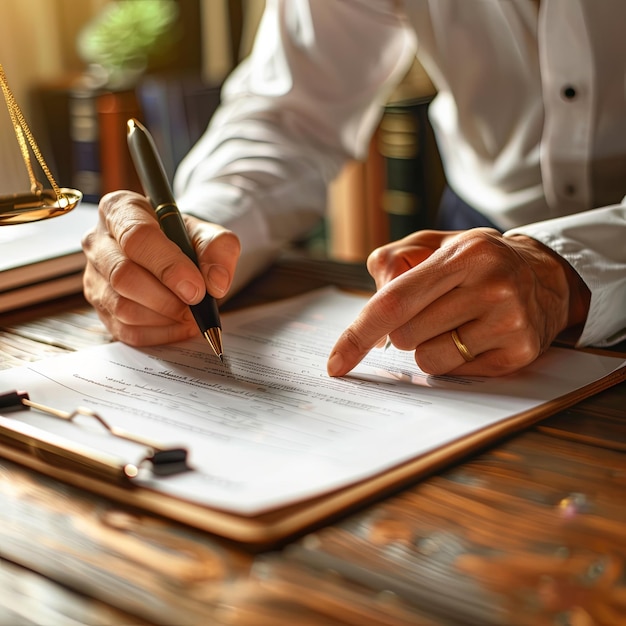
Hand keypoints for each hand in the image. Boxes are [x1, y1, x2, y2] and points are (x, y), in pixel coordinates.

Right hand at [82, 191, 239, 345]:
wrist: (176, 255)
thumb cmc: (187, 240)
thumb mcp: (210, 235)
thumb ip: (219, 251)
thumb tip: (215, 283)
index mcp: (121, 209)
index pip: (137, 237)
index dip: (169, 267)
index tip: (197, 288)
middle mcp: (98, 241)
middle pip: (123, 276)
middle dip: (167, 298)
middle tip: (196, 306)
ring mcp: (94, 276)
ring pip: (122, 307)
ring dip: (164, 318)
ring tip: (190, 314)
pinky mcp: (99, 306)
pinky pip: (124, 330)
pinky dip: (158, 333)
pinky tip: (178, 325)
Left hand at [327, 228, 589, 376]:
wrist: (544, 276)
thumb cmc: (476, 261)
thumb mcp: (435, 244)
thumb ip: (393, 260)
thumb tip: (374, 298)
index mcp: (463, 255)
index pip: (395, 301)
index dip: (358, 334)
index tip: (335, 363)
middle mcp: (491, 286)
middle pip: (407, 336)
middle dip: (406, 330)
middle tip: (433, 310)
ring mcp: (509, 322)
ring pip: (429, 360)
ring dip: (430, 347)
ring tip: (457, 323)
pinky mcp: (518, 353)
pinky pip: (456, 373)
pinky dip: (454, 359)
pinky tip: (476, 336)